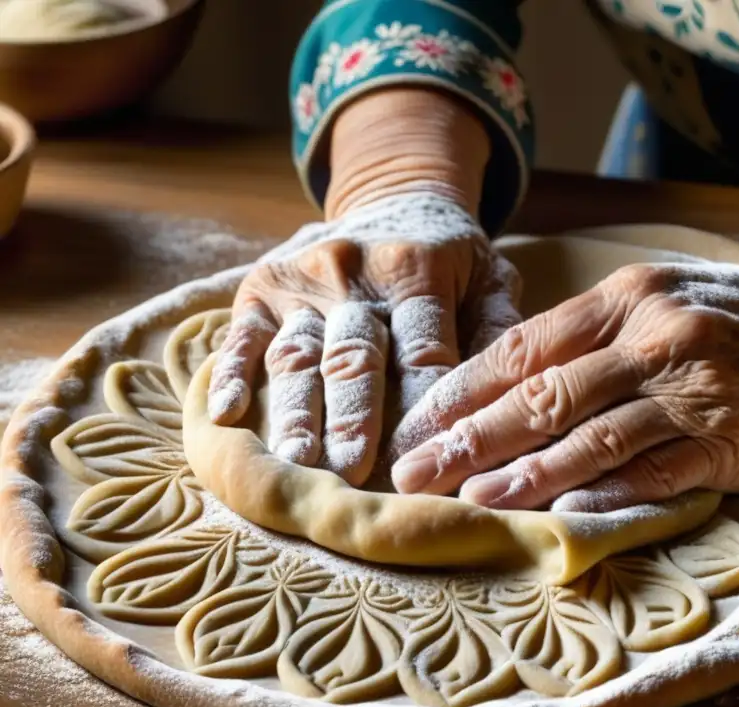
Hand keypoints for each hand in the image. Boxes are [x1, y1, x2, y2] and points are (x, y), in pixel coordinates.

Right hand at [207, 201, 520, 486]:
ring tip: (293, 462)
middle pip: (354, 356)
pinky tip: (226, 415)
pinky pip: (243, 334)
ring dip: (295, 410)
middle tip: (349, 474)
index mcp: (418, 269)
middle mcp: (354, 273)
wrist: (395, 195)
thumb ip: (501, 329)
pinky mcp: (262, 287)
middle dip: (353, 418)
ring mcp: (303, 281)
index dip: (422, 410)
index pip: (422, 352)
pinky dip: (232, 373)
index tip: (422, 461)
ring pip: (298, 353)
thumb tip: (507, 396)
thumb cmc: (451, 256)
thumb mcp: (490, 276)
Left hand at [391, 227, 738, 511]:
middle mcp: (652, 340)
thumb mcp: (661, 296)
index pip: (524, 346)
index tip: (417, 421)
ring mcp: (690, 393)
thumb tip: (508, 374)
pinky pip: (654, 474)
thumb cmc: (738, 318)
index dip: (463, 387)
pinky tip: (561, 517)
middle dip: (470, 436)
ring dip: (525, 473)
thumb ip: (590, 331)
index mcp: (626, 297)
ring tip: (470, 499)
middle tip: (414, 470)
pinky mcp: (725, 444)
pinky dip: (606, 496)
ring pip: (591, 439)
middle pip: (543, 395)